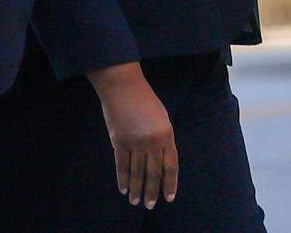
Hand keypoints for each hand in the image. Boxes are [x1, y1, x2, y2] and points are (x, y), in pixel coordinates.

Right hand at [89, 62, 177, 209]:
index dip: (170, 184)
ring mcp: (135, 142)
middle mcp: (153, 142)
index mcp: (167, 135)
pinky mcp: (119, 140)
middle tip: (149, 205)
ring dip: (136, 188)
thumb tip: (159, 159)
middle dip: (152, 191)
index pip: (171, 166)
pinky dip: (122, 178)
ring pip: (137, 172)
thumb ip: (162, 138)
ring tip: (135, 201)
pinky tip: (123, 188)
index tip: (168, 198)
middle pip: (154, 172)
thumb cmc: (143, 98)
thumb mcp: (161, 118)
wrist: (122, 86)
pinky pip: (121, 164)